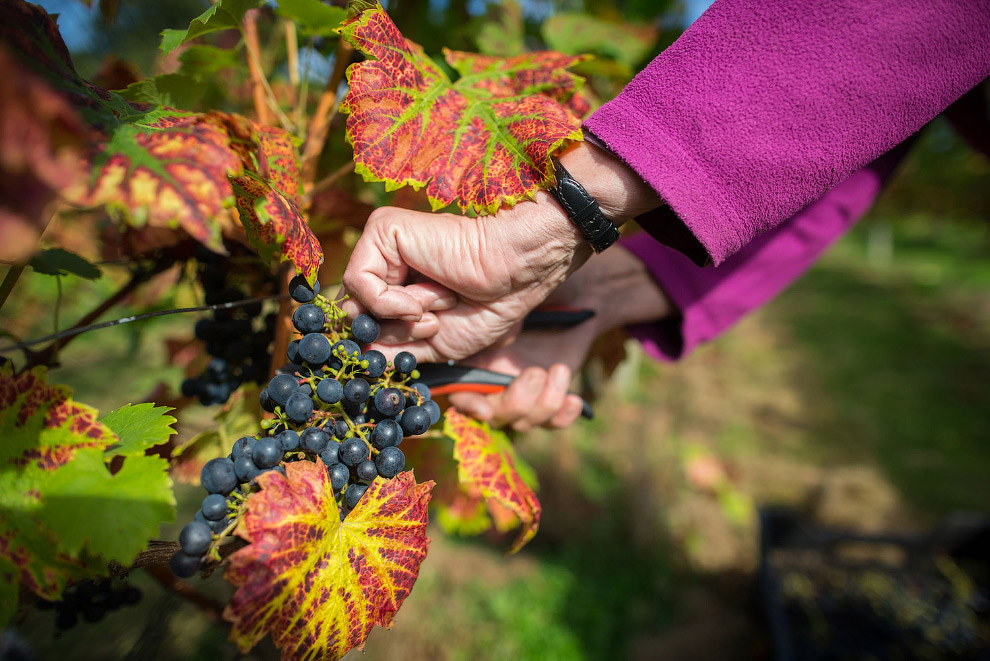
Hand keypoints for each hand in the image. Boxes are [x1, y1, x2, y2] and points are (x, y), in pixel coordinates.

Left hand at [341, 142, 661, 362]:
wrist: (516, 274)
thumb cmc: (485, 306)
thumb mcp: (431, 342)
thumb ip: (391, 349)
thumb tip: (354, 355)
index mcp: (394, 283)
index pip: (360, 321)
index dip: (380, 342)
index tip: (421, 338)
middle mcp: (382, 261)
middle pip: (355, 315)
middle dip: (396, 332)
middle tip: (435, 320)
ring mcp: (380, 244)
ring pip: (357, 302)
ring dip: (403, 317)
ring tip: (440, 300)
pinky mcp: (382, 230)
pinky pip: (360, 282)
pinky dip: (392, 301)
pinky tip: (427, 292)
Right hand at [448, 245, 672, 429]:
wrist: (577, 294)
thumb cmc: (534, 287)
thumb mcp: (508, 301)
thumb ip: (487, 319)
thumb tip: (472, 334)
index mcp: (475, 359)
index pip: (460, 391)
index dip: (467, 404)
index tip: (483, 406)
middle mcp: (494, 381)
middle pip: (494, 416)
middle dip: (516, 402)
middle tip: (536, 373)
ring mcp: (522, 393)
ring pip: (523, 422)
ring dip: (544, 402)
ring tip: (559, 371)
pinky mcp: (549, 398)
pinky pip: (552, 422)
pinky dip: (562, 415)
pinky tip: (574, 400)